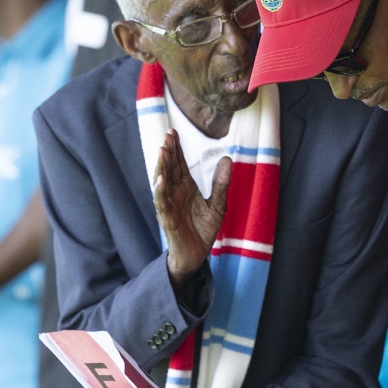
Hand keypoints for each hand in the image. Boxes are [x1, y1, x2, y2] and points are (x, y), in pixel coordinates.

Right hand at [152, 129, 230, 288]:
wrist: (197, 255)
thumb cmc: (203, 229)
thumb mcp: (217, 204)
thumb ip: (221, 183)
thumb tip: (227, 158)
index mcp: (185, 187)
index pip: (179, 164)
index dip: (176, 149)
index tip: (173, 132)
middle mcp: (175, 193)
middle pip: (169, 169)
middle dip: (167, 153)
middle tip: (167, 137)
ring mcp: (169, 205)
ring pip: (162, 183)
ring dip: (161, 168)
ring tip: (162, 152)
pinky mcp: (167, 220)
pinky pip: (162, 204)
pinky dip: (160, 192)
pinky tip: (160, 180)